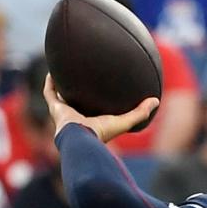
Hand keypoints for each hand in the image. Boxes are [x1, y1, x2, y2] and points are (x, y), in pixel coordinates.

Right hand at [43, 74, 159, 144]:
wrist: (81, 137)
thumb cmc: (101, 133)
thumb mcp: (124, 121)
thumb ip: (140, 113)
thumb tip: (156, 100)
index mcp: (91, 124)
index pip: (93, 113)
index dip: (96, 104)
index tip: (101, 94)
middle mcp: (76, 119)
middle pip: (77, 105)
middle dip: (77, 94)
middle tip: (82, 80)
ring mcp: (64, 114)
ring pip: (61, 98)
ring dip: (62, 87)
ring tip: (64, 72)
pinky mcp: (55, 109)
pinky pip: (50, 93)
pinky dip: (50, 83)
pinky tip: (53, 69)